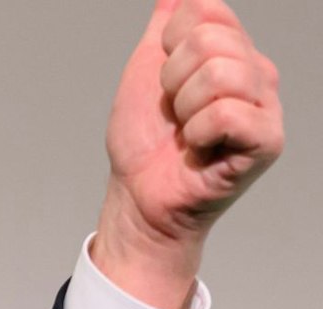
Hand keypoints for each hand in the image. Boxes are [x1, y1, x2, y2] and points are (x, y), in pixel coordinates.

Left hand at [93, 0, 282, 308]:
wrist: (138, 195)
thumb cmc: (145, 141)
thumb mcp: (146, 70)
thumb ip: (166, 25)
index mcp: (233, 52)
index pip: (206, 11)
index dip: (169, 45)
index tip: (165, 80)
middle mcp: (257, 74)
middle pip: (211, 41)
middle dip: (172, 79)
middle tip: (175, 112)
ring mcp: (266, 107)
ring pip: (220, 73)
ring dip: (184, 107)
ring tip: (186, 130)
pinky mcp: (266, 141)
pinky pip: (226, 112)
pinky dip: (197, 132)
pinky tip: (198, 148)